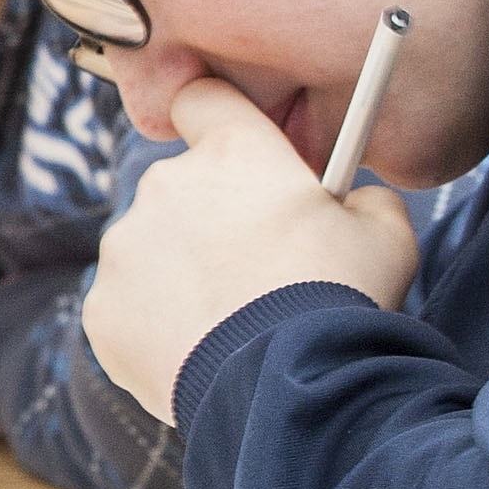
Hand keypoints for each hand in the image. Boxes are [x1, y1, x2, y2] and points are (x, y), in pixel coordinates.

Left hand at [82, 77, 416, 420]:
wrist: (291, 389)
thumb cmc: (342, 303)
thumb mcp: (386, 236)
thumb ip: (363, 198)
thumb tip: (352, 200)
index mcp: (233, 153)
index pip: (205, 99)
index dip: (221, 125)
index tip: (238, 158)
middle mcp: (166, 185)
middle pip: (181, 187)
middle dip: (212, 220)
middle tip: (257, 270)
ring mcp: (125, 248)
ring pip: (151, 251)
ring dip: (182, 275)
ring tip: (233, 322)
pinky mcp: (102, 309)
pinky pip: (128, 309)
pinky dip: (157, 328)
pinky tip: (201, 353)